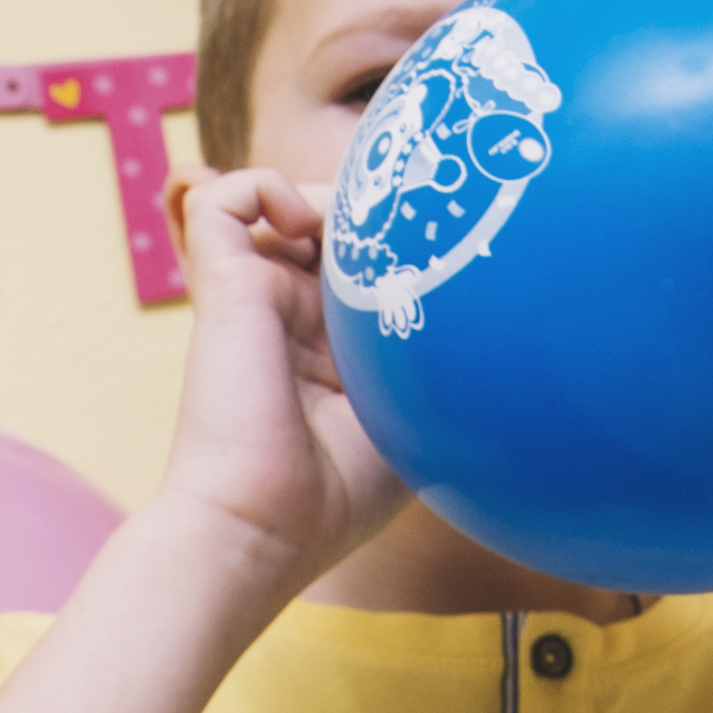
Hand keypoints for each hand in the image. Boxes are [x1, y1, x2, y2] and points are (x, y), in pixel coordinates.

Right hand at [154, 167, 407, 599]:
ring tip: (356, 227)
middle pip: (332, 220)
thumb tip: (489, 299)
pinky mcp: (224, 285)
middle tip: (415, 211)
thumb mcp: (414, 414)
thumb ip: (435, 353)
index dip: (400, 235)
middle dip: (374, 206)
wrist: (261, 527)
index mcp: (335, 343)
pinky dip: (261, 185)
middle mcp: (293, 311)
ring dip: (327, 194)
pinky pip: (225, 198)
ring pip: (283, 197)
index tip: (443, 231)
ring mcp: (256, 294)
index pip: (366, 259)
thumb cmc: (338, 494)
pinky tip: (299, 220)